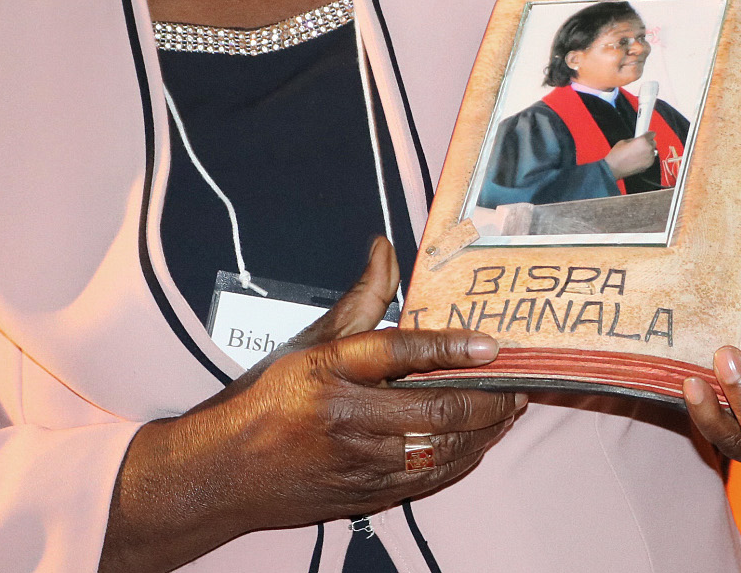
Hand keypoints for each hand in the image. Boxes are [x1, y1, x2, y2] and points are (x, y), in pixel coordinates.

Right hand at [100, 238, 522, 572]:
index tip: (491, 344)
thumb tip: (386, 246)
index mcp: (330, 370)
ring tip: (509, 411)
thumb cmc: (269, 399)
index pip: (399, 353)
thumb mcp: (311, 341)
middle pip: (434, 410)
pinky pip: (427, 482)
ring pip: (439, 451)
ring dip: (483, 433)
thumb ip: (361, 298)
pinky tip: (479, 445)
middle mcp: (345, 418)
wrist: (220, 474)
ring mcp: (357, 463)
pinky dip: (461, 463)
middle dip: (488, 401)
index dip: (450, 348)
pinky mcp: (364, 495)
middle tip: (520, 384)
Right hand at [604, 133, 656, 178]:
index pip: (652, 134)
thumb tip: (638, 139)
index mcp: (643, 141)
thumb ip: (635, 139)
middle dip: (647, 142)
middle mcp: (648, 149)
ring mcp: (649, 158)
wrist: (614, 168)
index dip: (648, 134)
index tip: (646, 135)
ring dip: (647, 150)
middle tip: (640, 144)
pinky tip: (638, 158)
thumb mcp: (624, 141)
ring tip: (637, 152)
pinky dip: (646, 157)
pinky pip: (650, 158)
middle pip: (653, 142)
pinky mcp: (648, 165)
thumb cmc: (617, 156)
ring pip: (652, 151)